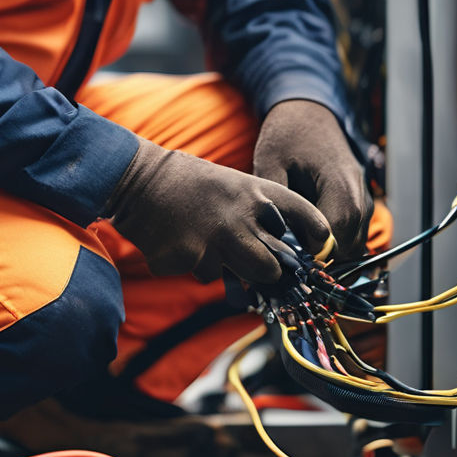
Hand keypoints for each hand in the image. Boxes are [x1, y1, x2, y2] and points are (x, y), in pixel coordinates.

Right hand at [104, 136, 332, 285]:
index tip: (319, 248)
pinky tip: (178, 240)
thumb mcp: (230, 184)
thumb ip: (254, 215)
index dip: (317, 235)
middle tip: (251, 261)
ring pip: (240, 278)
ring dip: (227, 269)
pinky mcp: (188, 260)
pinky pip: (202, 275)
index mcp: (255, 193)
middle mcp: (241, 218)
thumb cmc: (186, 181)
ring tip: (205, 241)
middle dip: (266, 271)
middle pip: (273, 267)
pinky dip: (192, 265)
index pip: (305, 215)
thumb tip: (275, 255)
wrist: (137, 178)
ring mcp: (215, 242)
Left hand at [253, 100, 371, 258]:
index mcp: (340, 181)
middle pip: (349, 244)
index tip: (285, 255)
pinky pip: (352, 235)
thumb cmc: (287, 133)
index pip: (336, 233)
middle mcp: (359, 193)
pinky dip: (333, 242)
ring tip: (294, 245)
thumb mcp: (270, 159)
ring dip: (327, 251)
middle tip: (286, 255)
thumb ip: (274, 198)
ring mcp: (364, 199)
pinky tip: (305, 235)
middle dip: (319, 256)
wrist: (307, 112)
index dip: (312, 252)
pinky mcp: (359, 203)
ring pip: (354, 244)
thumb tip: (272, 236)